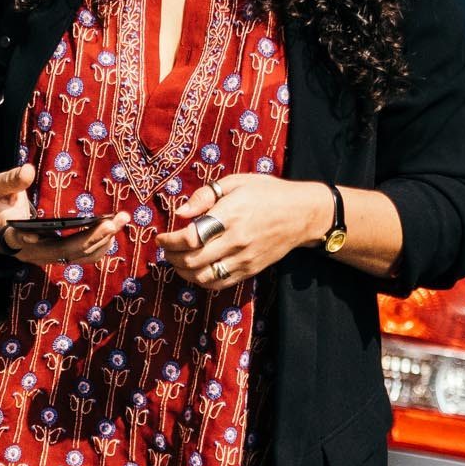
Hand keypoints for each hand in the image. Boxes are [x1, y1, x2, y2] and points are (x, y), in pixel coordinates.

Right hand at [0, 163, 129, 267]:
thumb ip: (12, 181)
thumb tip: (28, 169)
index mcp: (14, 237)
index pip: (26, 241)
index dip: (39, 240)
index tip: (45, 234)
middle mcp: (34, 253)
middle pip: (65, 251)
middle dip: (91, 237)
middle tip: (114, 221)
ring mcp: (47, 257)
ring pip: (78, 255)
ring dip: (102, 241)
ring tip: (121, 220)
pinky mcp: (57, 255)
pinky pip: (82, 256)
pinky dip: (99, 245)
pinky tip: (112, 229)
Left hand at [154, 173, 329, 287]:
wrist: (303, 214)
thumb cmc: (267, 193)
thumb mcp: (236, 182)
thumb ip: (205, 196)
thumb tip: (180, 213)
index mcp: (230, 214)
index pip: (190, 236)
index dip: (169, 241)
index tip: (161, 237)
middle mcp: (236, 239)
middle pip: (192, 259)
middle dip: (171, 257)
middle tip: (165, 250)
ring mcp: (244, 258)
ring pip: (203, 276)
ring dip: (183, 272)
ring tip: (176, 262)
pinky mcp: (250, 269)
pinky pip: (220, 283)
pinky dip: (201, 281)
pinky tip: (195, 271)